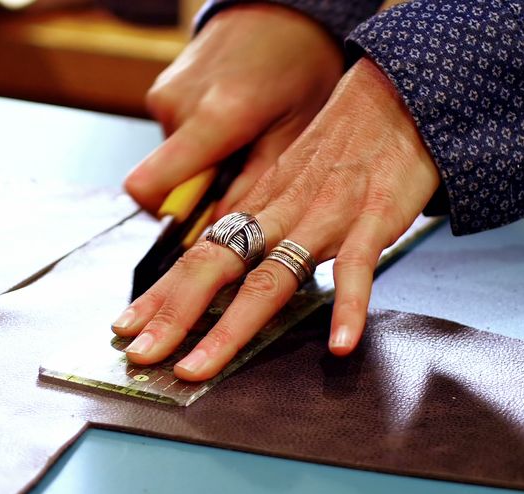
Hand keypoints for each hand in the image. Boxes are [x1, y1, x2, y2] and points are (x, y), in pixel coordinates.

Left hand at [112, 58, 440, 379]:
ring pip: (271, 279)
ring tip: (201, 367)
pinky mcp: (374, 218)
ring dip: (231, 327)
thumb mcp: (295, 176)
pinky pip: (357, 268)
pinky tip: (339, 344)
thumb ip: (268, 217)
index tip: (125, 327)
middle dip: (175, 314)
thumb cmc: (348, 141)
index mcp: (263, 204)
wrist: (398, 96)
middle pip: (217, 266)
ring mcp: (326, 218)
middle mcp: (283, 212)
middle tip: (142, 354)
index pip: (200, 253)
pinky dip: (349, 307)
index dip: (161, 292)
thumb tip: (235, 257)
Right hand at [123, 4, 342, 215]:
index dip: (168, 216)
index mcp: (214, 118)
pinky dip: (200, 141)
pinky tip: (232, 123)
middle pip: (164, 180)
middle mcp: (178, 104)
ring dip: (204, 163)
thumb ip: (255, 188)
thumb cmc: (300, 66)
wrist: (284, 10)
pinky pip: (173, 136)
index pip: (150, 188)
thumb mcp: (295, 134)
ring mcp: (164, 93)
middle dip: (199, 190)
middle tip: (241, 173)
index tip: (201, 220)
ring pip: (170, 159)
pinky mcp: (162, 89)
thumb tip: (221, 230)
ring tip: (243, 139)